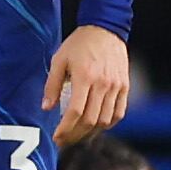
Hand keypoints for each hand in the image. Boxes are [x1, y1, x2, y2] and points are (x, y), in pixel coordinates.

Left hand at [44, 23, 131, 144]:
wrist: (105, 28)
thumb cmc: (79, 43)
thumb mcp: (59, 59)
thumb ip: (52, 85)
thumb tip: (46, 108)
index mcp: (85, 76)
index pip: (75, 112)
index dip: (65, 129)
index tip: (56, 137)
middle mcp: (102, 84)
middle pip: (90, 120)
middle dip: (75, 135)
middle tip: (64, 141)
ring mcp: (116, 86)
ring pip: (105, 120)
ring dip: (90, 132)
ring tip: (78, 135)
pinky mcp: (124, 86)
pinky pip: (119, 113)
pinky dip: (108, 124)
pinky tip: (96, 126)